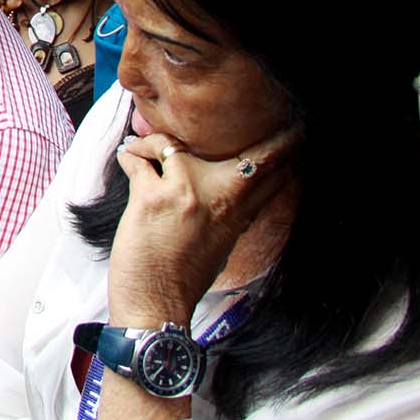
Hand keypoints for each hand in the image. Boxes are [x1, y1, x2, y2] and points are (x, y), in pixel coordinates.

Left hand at [106, 125, 301, 326]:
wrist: (157, 304)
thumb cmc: (183, 277)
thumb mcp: (221, 242)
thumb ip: (228, 209)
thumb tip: (225, 182)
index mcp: (240, 213)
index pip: (274, 172)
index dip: (286, 146)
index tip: (293, 128)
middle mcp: (221, 199)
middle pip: (249, 151)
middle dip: (236, 125)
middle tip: (226, 114)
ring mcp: (187, 194)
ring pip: (171, 143)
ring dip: (151, 142)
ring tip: (141, 148)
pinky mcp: (152, 196)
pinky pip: (138, 157)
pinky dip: (129, 156)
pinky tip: (127, 158)